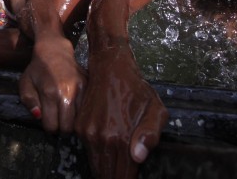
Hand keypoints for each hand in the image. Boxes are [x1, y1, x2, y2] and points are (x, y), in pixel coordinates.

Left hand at [18, 35, 84, 133]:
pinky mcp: (89, 86)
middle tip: (58, 123)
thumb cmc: (37, 69)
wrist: (54, 50)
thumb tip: (38, 117)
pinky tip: (74, 109)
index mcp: (49, 93)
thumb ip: (29, 102)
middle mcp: (67, 92)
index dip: (48, 128)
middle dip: (61, 129)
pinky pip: (87, 109)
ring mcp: (80, 89)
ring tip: (66, 116)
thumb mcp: (25, 84)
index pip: (52, 125)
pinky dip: (81, 113)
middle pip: (68, 127)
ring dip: (73, 122)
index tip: (48, 123)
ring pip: (80, 120)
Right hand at [76, 46, 166, 178]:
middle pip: (107, 173)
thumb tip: (138, 157)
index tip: (132, 177)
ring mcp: (88, 133)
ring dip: (106, 169)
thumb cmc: (137, 90)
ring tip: (118, 168)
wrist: (111, 69)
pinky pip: (88, 151)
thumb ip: (150, 135)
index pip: (123, 175)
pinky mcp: (80, 127)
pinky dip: (97, 155)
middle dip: (117, 177)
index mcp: (121, 137)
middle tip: (125, 174)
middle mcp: (101, 138)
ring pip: (96, 165)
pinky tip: (108, 152)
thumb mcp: (155, 110)